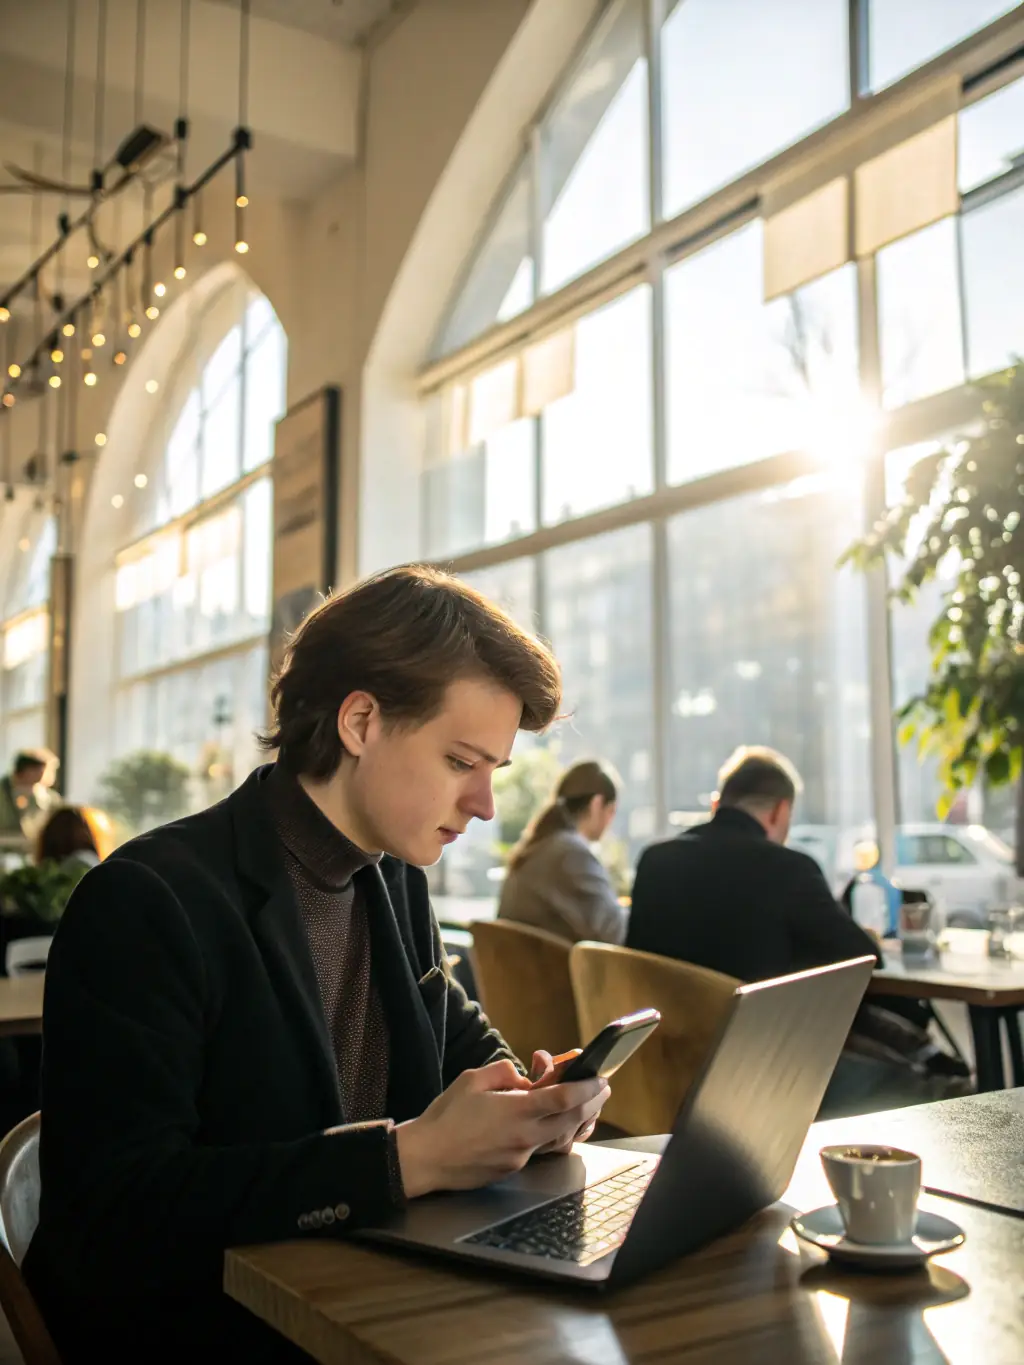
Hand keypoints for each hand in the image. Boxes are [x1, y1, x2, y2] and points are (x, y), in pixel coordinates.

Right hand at [395, 1058, 608, 1197]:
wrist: (426, 1158)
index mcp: (517, 1111)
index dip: (587, 1088)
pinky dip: (551, 1134)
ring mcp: (520, 1156)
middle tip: (602, 1091)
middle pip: (571, 1121)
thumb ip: (504, 1072)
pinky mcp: (512, 1168)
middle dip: (592, 1104)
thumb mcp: (473, 1079)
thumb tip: (523, 1078)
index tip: (601, 1079)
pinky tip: (548, 1124)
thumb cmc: (446, 1116)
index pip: (564, 1098)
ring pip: (560, 1138)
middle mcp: (524, 1136)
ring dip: (575, 1121)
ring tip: (582, 1106)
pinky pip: (540, 1148)